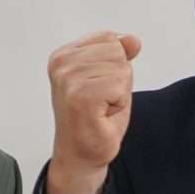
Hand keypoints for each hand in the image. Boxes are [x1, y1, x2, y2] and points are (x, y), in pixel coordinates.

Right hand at [45, 32, 142, 193]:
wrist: (82, 155)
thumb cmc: (95, 119)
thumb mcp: (111, 78)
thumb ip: (120, 55)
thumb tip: (133, 39)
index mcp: (63, 55)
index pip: (109, 39)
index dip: (114, 66)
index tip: (99, 88)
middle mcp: (61, 64)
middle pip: (117, 52)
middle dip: (119, 79)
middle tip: (102, 101)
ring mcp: (68, 80)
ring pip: (121, 69)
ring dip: (119, 93)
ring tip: (101, 108)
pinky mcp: (80, 96)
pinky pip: (120, 85)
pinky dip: (119, 103)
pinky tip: (102, 115)